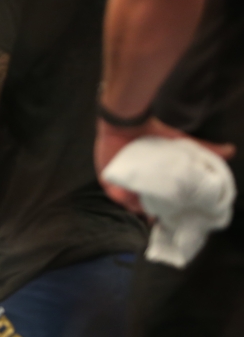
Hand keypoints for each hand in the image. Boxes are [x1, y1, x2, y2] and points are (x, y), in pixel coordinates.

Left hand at [94, 117, 234, 213]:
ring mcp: (121, 180)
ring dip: (136, 204)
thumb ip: (205, 148)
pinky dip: (120, 196)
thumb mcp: (182, 144)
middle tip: (158, 210)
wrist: (128, 121)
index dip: (164, 209)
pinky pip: (112, 193)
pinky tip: (128, 194)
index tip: (173, 215)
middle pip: (142, 204)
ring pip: (128, 202)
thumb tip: (231, 149)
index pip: (158, 200)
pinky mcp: (106, 176)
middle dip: (150, 209)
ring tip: (145, 202)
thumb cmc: (154, 133)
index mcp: (153, 178)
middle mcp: (137, 181)